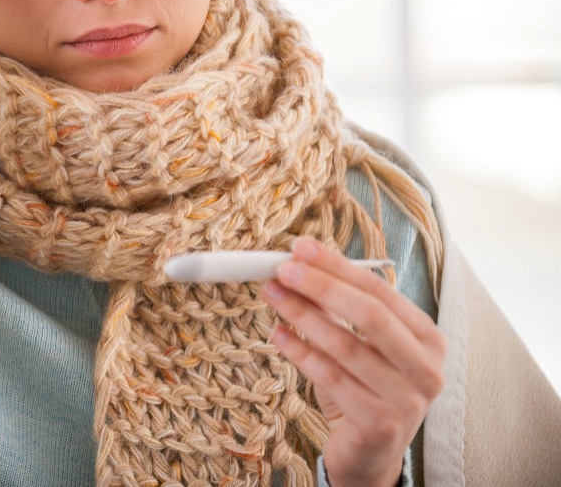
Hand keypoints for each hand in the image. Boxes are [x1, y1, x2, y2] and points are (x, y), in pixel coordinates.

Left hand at [262, 237, 445, 486]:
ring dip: (302, 315)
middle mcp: (426, 368)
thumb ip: (338, 307)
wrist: (369, 452)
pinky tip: (277, 333)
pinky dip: (299, 352)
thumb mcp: (359, 343)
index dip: (338, 267)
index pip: (380, 291)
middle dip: (321, 286)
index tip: (300, 247)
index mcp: (428, 338)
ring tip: (272, 295)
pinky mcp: (379, 424)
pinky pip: (330, 378)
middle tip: (283, 269)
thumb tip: (299, 263)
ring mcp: (406, 399)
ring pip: (345, 346)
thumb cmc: (363, 387)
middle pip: (370, 315)